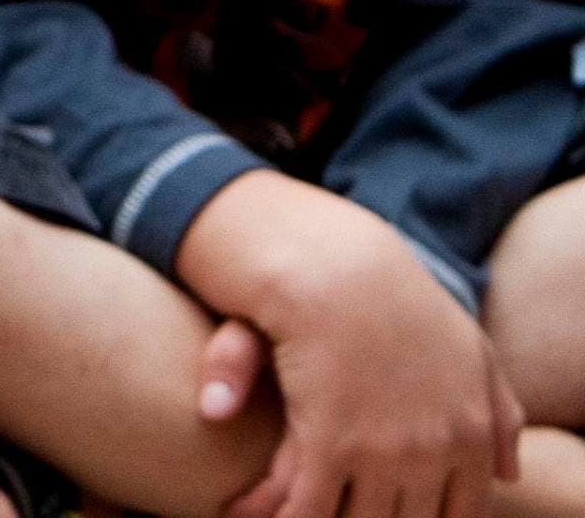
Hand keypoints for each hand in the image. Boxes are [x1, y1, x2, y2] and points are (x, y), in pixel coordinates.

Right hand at [187, 177, 518, 517]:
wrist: (339, 267)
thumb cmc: (399, 302)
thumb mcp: (471, 350)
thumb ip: (498, 411)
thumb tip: (507, 472)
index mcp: (471, 436)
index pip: (460, 513)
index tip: (397, 511)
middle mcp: (435, 452)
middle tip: (348, 509)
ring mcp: (385, 453)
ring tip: (274, 511)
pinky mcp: (331, 444)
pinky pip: (312, 508)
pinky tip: (254, 515)